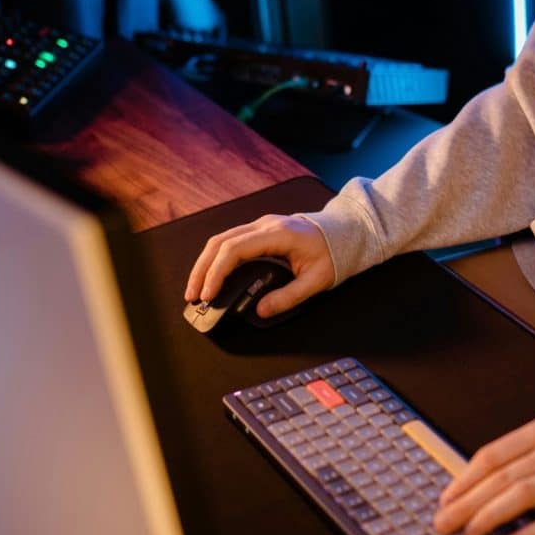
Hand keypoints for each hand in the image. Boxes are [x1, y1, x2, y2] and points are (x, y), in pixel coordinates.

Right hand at [185, 214, 333, 317]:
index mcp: (278, 234)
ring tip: (195, 289)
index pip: (235, 249)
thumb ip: (289, 296)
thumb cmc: (332, 253)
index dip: (217, 272)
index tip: (208, 293)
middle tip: (192, 296)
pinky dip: (215, 259)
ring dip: (204, 264)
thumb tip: (261, 310)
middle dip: (202, 270)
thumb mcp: (317, 280)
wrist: (342, 232)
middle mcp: (264, 224)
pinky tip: (210, 276)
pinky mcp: (258, 231)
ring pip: (220, 240)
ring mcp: (259, 225)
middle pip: (220, 242)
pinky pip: (229, 242)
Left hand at [434, 415, 534, 534]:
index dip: (464, 479)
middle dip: (467, 502)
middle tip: (445, 522)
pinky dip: (532, 532)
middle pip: (502, 476)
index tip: (445, 499)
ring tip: (471, 532)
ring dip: (490, 516)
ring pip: (523, 494)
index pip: (492, 454)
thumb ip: (522, 460)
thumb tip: (476, 489)